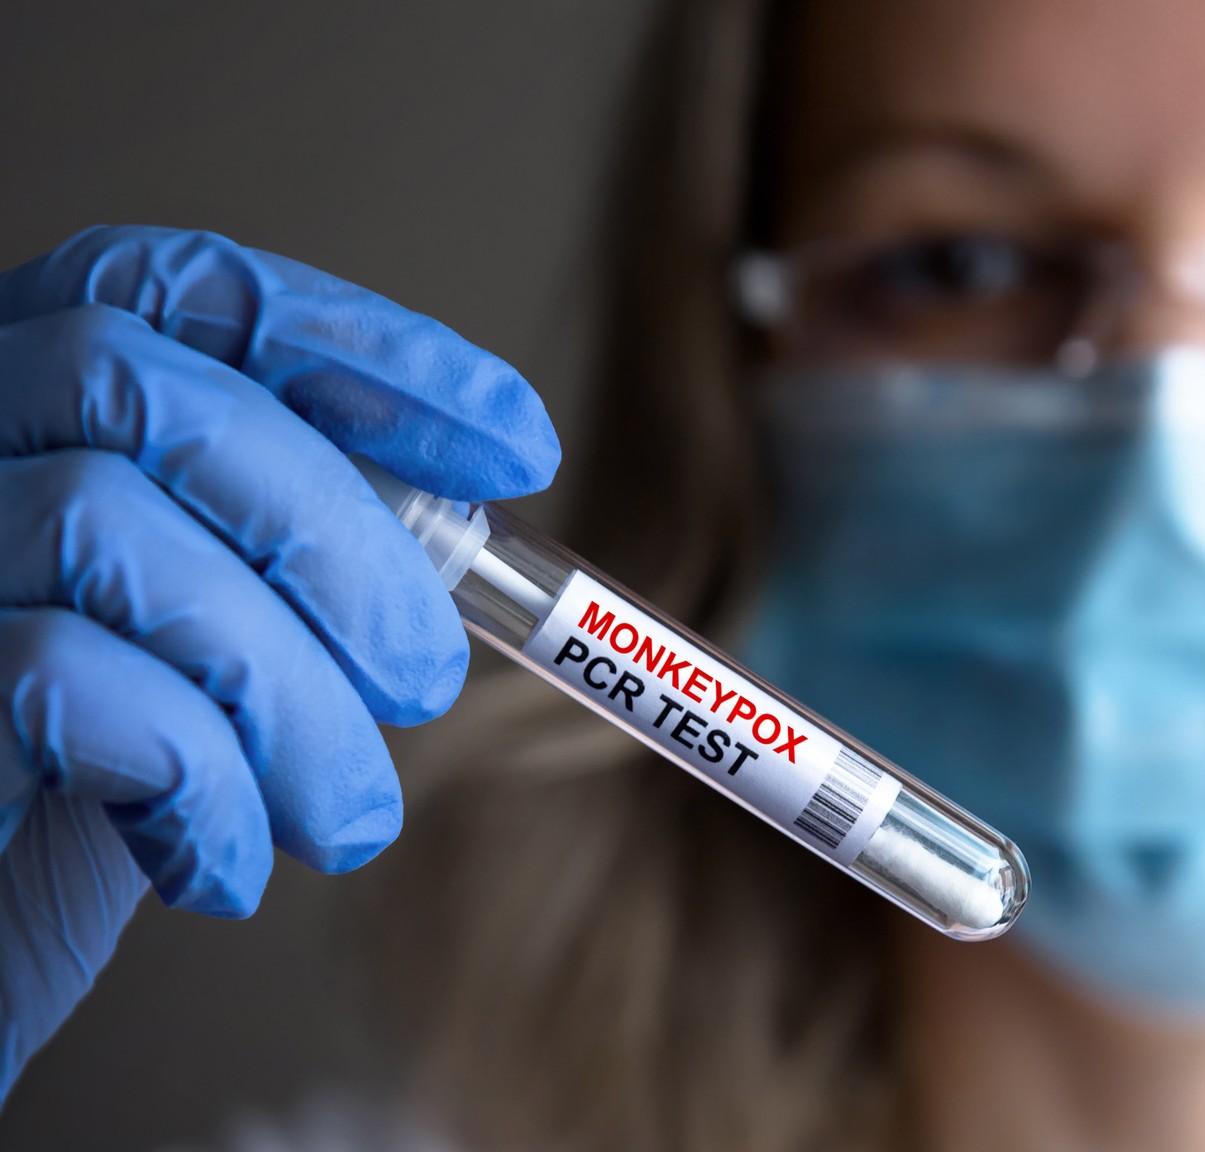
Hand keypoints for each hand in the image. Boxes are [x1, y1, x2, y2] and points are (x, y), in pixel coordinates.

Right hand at [0, 225, 559, 1094]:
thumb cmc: (82, 790)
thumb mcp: (202, 646)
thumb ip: (282, 554)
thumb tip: (461, 528)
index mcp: (23, 398)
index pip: (184, 287)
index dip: (366, 350)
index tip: (519, 450)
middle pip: (155, 393)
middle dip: (339, 541)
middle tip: (425, 680)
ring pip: (107, 529)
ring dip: (287, 693)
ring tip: (346, 815)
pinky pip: (55, 677)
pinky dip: (194, 781)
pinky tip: (225, 863)